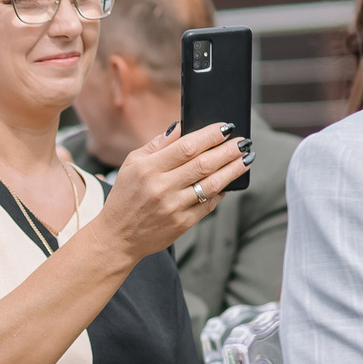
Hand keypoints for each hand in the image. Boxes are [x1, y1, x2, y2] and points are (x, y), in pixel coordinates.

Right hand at [94, 123, 250, 260]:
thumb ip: (157, 145)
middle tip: (243, 141)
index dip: (210, 136)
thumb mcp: (131, 165)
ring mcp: (173, 207)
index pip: (187, 147)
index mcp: (148, 169)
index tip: (226, 127)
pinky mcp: (182, 224)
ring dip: (233, 170)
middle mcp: (161, 188)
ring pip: (211, 184)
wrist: (117, 237)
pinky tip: (229, 182)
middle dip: (228, 150)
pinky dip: (221, 192)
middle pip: (204, 164)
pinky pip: (208, 204)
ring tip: (246, 159)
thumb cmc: (125, 196)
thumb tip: (181, 126)